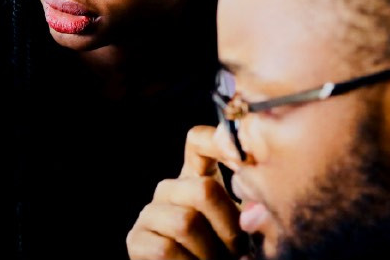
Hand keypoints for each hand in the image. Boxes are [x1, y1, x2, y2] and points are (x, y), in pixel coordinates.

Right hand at [127, 126, 244, 259]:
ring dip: (211, 252)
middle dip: (230, 226)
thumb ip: (251, 211)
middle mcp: (169, 190)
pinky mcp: (136, 240)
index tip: (244, 164)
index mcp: (197, 180)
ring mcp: (150, 214)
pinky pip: (165, 248)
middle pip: (203, 189)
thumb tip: (254, 208)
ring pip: (185, 222)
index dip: (219, 143)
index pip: (198, 141)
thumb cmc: (226, 254)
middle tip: (241, 249)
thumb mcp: (244, 228)